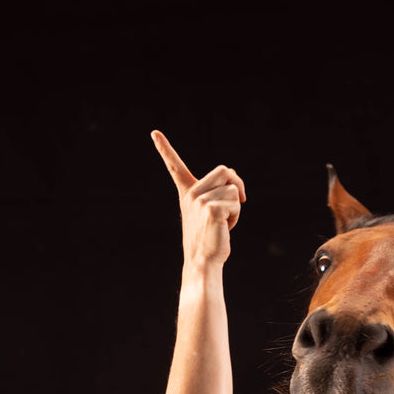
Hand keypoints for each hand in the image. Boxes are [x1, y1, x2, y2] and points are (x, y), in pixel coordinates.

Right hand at [151, 130, 245, 265]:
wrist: (203, 260)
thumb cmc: (210, 237)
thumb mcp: (210, 210)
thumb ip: (218, 191)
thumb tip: (233, 174)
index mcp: (187, 193)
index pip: (175, 167)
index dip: (165, 149)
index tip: (154, 133)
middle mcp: (191, 194)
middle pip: (224, 170)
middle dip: (237, 184)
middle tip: (239, 200)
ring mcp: (200, 201)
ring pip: (233, 190)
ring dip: (237, 207)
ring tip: (224, 222)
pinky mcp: (211, 210)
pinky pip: (236, 203)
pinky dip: (237, 217)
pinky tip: (225, 228)